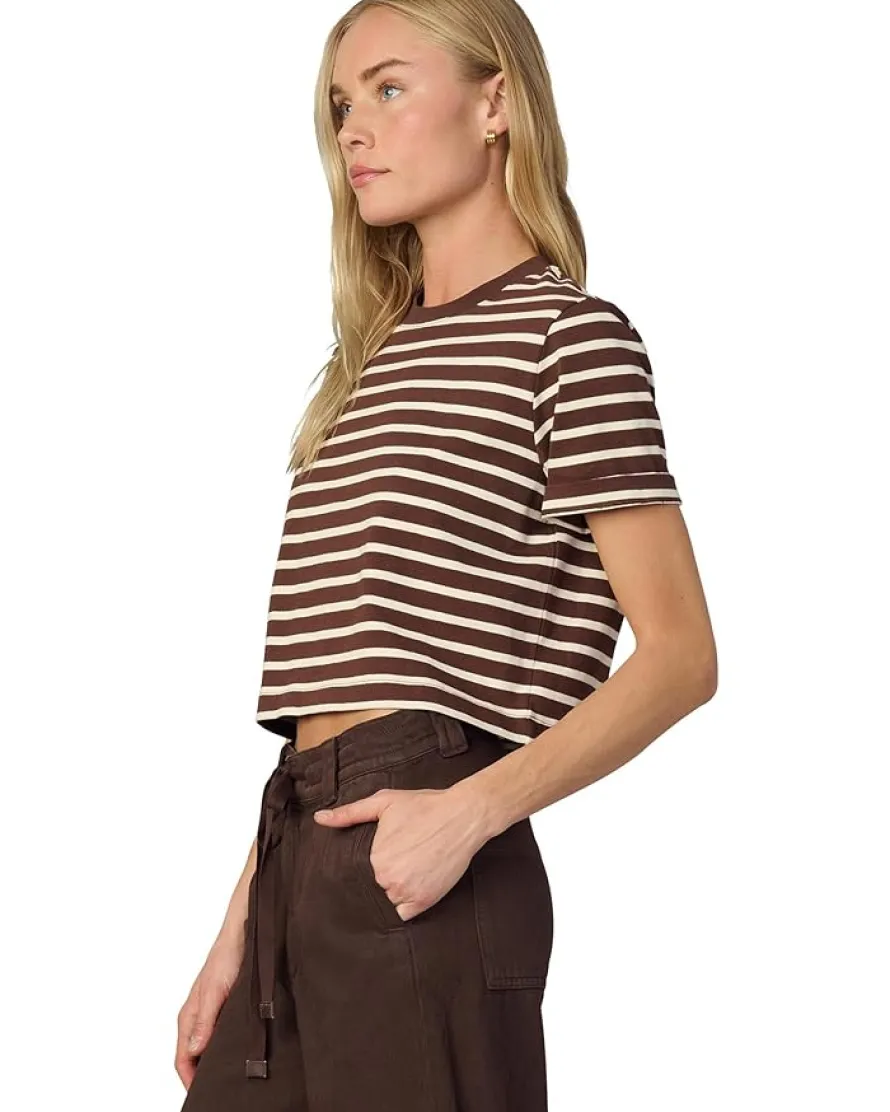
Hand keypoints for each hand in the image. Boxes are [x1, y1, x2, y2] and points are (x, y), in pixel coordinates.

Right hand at [174, 931, 243, 1089]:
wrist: (242, 933)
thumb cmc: (226, 956)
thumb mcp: (215, 990)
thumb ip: (204, 1021)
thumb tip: (194, 1050)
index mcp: (189, 1016)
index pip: (182, 1059)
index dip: (189, 1080)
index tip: (202, 1094)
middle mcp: (197, 1017)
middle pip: (193, 1057)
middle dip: (201, 1075)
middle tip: (218, 1087)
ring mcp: (210, 1012)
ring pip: (206, 1046)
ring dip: (213, 1060)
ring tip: (229, 1074)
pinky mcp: (224, 1007)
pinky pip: (218, 1034)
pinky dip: (224, 1046)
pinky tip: (237, 1049)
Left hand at [313, 783, 488, 921]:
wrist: (463, 815)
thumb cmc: (424, 806)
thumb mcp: (383, 803)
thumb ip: (349, 813)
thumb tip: (320, 818)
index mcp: (374, 859)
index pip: (365, 870)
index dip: (378, 859)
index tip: (392, 849)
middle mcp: (387, 879)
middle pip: (379, 884)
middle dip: (389, 872)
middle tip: (408, 853)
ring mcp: (408, 893)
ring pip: (392, 899)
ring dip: (399, 888)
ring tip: (417, 865)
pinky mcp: (426, 901)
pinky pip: (406, 912)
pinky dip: (410, 902)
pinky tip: (420, 882)